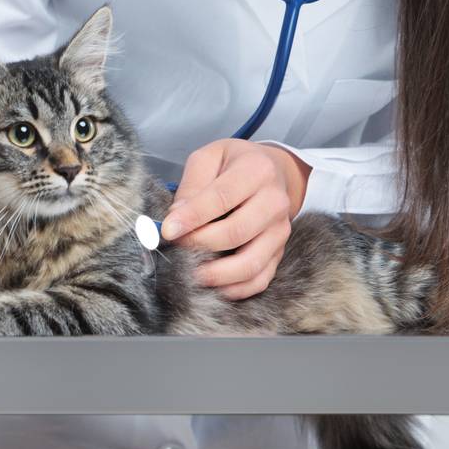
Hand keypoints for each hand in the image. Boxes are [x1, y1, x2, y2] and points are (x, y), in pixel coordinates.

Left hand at [160, 139, 310, 299]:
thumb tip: (176, 217)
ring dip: (216, 274)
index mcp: (256, 170)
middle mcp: (275, 201)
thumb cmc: (235, 164)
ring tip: (191, 273)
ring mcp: (280, 230)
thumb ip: (192, 184)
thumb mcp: (210, 158)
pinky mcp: (279, 252)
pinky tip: (213, 285)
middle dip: (200, 245)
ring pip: (250, 263)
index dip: (192, 217)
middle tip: (176, 249)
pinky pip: (259, 280)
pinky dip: (235, 289)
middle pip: (235, 232)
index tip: (168, 231)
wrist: (274, 171)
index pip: (221, 197)